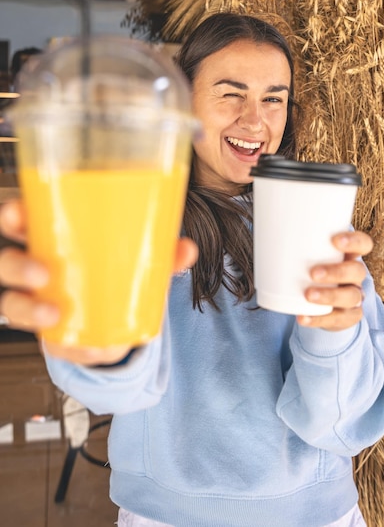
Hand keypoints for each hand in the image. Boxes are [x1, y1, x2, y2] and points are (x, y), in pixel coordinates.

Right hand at [0, 200, 197, 363]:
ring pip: (12, 303)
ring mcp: (35, 300)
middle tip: (43, 271)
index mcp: (50, 237)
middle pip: (6, 261)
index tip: (19, 214)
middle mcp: (34, 267)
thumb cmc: (114, 273)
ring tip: (54, 313)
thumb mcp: (134, 259)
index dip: (13, 216)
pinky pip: (42, 341)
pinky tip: (87, 349)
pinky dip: (64, 348)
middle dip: (17, 265)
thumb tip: (187, 249)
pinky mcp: (47, 332)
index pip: (19, 220)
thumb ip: (159, 254)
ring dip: (28, 308)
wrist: (112, 314)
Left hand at [297, 231, 372, 331]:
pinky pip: (337, 319)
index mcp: (348, 255)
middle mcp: (355, 276)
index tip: (335, 240)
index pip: (363, 244)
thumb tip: (262, 218)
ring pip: (351, 297)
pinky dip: (319, 319)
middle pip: (357, 271)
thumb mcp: (307, 254)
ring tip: (307, 295)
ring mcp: (353, 297)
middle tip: (313, 272)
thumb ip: (293, 238)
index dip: (354, 241)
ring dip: (329, 296)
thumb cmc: (310, 269)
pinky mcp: (346, 317)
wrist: (322, 303)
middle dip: (337, 271)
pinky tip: (303, 318)